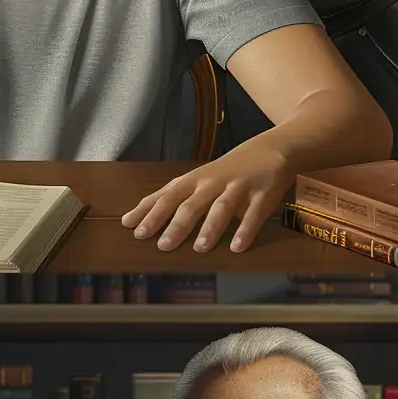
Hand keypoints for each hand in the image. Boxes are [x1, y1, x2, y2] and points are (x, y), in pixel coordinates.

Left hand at [121, 144, 293, 253]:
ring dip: (210, 227)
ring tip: (200, 248)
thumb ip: (164, 200)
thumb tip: (128, 220)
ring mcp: (238, 188)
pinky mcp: (262, 194)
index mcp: (193, 181)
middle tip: (164, 246)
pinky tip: (237, 247)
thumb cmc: (222, 172)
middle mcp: (213, 183)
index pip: (167, 197)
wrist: (269, 149)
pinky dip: (245, 230)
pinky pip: (253, 213)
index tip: (135, 230)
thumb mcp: (192, 181)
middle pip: (192, 204)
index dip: (151, 213)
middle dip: (177, 224)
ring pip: (221, 207)